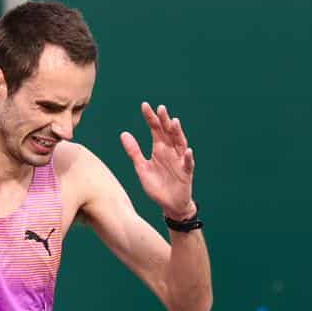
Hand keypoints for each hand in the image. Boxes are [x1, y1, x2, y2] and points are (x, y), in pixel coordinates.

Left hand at [120, 102, 194, 220]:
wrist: (169, 205)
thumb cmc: (157, 185)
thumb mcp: (142, 168)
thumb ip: (134, 152)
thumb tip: (123, 133)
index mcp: (159, 149)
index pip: (155, 129)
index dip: (150, 118)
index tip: (144, 105)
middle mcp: (170, 152)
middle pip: (168, 133)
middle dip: (165, 121)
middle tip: (160, 108)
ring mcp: (179, 161)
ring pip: (180, 144)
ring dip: (178, 133)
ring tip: (174, 122)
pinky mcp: (186, 173)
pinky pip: (188, 164)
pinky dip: (188, 157)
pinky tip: (186, 150)